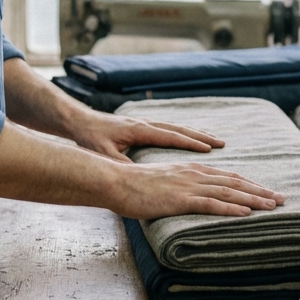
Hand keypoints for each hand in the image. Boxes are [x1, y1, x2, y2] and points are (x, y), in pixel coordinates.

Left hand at [72, 111, 224, 161]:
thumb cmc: (90, 137)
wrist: (77, 121)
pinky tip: (191, 140)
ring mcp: (143, 123)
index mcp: (139, 130)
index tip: (209, 148)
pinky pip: (168, 130)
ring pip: (175, 128)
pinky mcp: (140, 126)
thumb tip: (138, 177)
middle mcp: (145, 124)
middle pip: (178, 129)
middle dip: (201, 136)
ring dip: (195, 134)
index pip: (170, 136)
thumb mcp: (104, 153)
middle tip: (221, 143)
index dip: (190, 142)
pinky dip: (183, 134)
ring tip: (213, 141)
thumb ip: (121, 164)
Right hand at [112, 161, 285, 218]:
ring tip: (273, 206)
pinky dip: (232, 208)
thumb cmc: (133, 186)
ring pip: (229, 191)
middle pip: (234, 181)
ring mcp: (188, 186)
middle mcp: (193, 174)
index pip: (227, 176)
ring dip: (253, 199)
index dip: (249, 184)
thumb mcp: (161, 184)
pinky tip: (247, 213)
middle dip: (260, 190)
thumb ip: (177, 189)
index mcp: (190, 170)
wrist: (115, 181)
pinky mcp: (180, 199)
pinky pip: (211, 203)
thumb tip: (187, 200)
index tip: (266, 191)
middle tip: (281, 198)